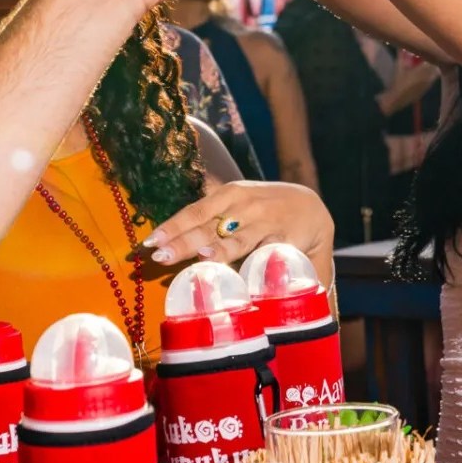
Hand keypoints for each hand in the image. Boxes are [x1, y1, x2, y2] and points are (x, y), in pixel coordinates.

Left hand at [142, 180, 334, 268]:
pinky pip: (266, 252)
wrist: (313, 209)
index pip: (195, 211)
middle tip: (159, 256)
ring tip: (199, 258)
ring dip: (216, 250)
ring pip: (236, 239)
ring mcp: (265, 222)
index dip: (172, 227)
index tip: (149, 243)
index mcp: (229, 194)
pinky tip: (245, 267)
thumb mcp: (237, 204)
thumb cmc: (264, 211)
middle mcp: (245, 205)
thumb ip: (210, 217)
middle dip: (183, 242)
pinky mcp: (285, 239)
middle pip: (209, 226)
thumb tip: (170, 236)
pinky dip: (254, 260)